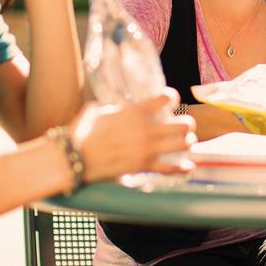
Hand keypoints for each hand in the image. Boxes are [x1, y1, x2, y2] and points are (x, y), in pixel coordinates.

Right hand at [72, 88, 195, 177]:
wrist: (77, 156)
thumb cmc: (85, 132)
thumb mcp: (100, 110)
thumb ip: (116, 108)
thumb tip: (118, 105)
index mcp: (136, 111)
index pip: (167, 97)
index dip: (173, 97)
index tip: (172, 101)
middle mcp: (147, 128)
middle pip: (183, 124)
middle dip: (188, 125)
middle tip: (184, 127)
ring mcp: (147, 148)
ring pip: (183, 144)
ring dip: (187, 143)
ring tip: (186, 143)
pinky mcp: (144, 166)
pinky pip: (171, 168)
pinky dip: (182, 168)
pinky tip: (188, 166)